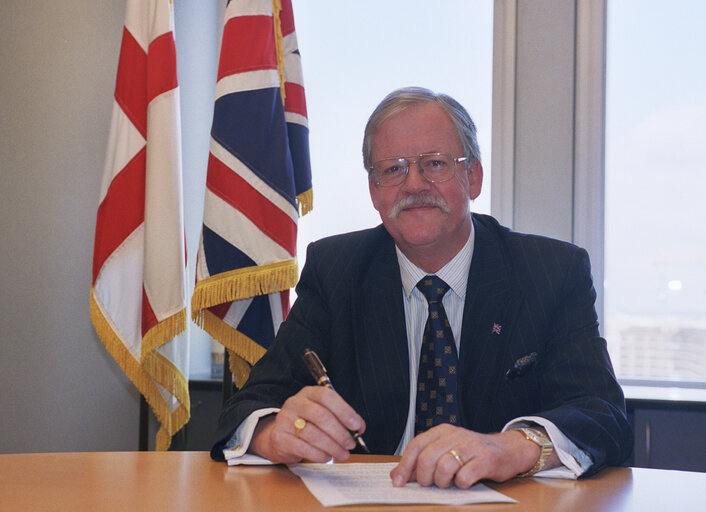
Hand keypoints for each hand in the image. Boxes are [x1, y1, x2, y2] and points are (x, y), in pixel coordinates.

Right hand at [249, 386, 365, 463]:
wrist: (278, 435)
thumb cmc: (306, 424)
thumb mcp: (322, 413)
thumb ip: (340, 417)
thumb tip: (359, 427)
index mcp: (309, 393)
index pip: (327, 396)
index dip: (344, 411)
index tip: (357, 426)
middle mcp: (295, 403)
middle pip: (321, 416)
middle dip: (340, 433)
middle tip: (351, 445)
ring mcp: (285, 419)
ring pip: (313, 434)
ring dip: (332, 447)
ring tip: (342, 454)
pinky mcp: (279, 437)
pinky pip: (303, 448)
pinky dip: (319, 455)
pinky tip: (327, 457)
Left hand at [390, 424, 554, 488]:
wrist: (507, 450)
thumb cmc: (472, 453)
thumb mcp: (446, 450)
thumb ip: (423, 460)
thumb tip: (398, 475)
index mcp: (442, 431)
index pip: (416, 446)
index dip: (405, 465)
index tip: (398, 482)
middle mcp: (455, 434)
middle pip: (427, 458)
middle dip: (425, 478)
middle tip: (431, 485)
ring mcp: (471, 445)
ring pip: (444, 467)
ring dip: (443, 482)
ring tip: (449, 482)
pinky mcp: (486, 459)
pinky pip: (465, 476)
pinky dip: (461, 484)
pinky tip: (465, 481)